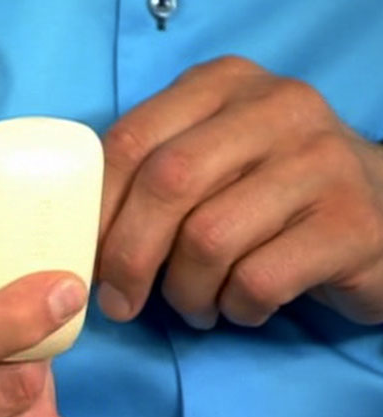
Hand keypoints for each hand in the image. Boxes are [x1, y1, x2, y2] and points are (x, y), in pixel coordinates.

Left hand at [97, 55, 382, 328]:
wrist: (379, 206)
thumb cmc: (270, 190)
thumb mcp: (210, 158)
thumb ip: (153, 176)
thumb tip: (88, 238)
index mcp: (223, 84)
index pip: (132, 139)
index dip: (98, 209)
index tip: (89, 257)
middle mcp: (275, 108)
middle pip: (167, 183)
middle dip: (129, 257)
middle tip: (120, 302)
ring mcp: (319, 161)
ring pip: (209, 239)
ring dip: (186, 292)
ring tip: (195, 304)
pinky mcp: (351, 222)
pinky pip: (258, 280)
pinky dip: (235, 307)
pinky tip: (242, 306)